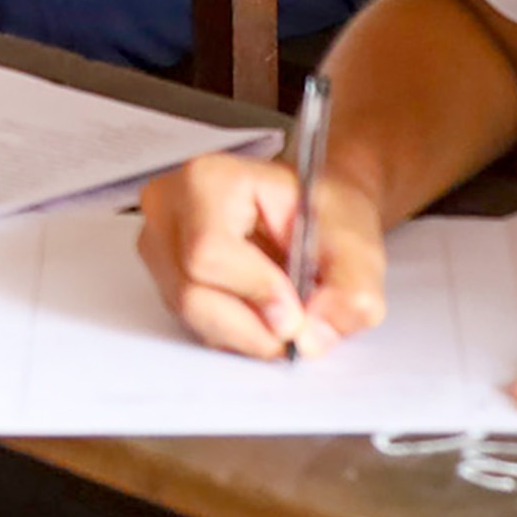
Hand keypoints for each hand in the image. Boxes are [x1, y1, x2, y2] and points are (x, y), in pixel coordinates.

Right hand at [135, 150, 389, 357]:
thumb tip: (315, 336)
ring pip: (190, 315)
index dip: (255, 291)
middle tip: (296, 328)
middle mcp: (170, 209)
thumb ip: (351, 290)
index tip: (296, 313)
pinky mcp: (164, 278)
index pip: (209, 250)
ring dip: (244, 332)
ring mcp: (159, 245)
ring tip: (284, 317)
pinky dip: (232, 333)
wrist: (313, 211)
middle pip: (193, 293)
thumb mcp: (357, 243)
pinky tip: (261, 314)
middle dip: (252, 324)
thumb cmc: (324, 212)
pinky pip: (191, 325)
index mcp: (210, 180)